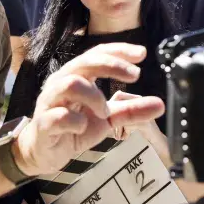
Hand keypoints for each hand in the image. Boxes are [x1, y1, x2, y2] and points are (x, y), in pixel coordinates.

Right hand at [15, 43, 164, 176]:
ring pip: (70, 83)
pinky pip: (58, 115)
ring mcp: (50, 102)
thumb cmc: (73, 127)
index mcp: (76, 76)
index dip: (119, 51)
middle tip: (134, 74)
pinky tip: (83, 127)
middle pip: (84, 62)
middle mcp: (61, 83)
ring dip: (94, 95)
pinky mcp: (44, 124)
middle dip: (111, 65)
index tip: (142, 53)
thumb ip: (131, 111)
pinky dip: (75, 120)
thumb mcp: (107, 119)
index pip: (97, 54)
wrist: (43, 152)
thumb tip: (160, 105)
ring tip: (105, 112)